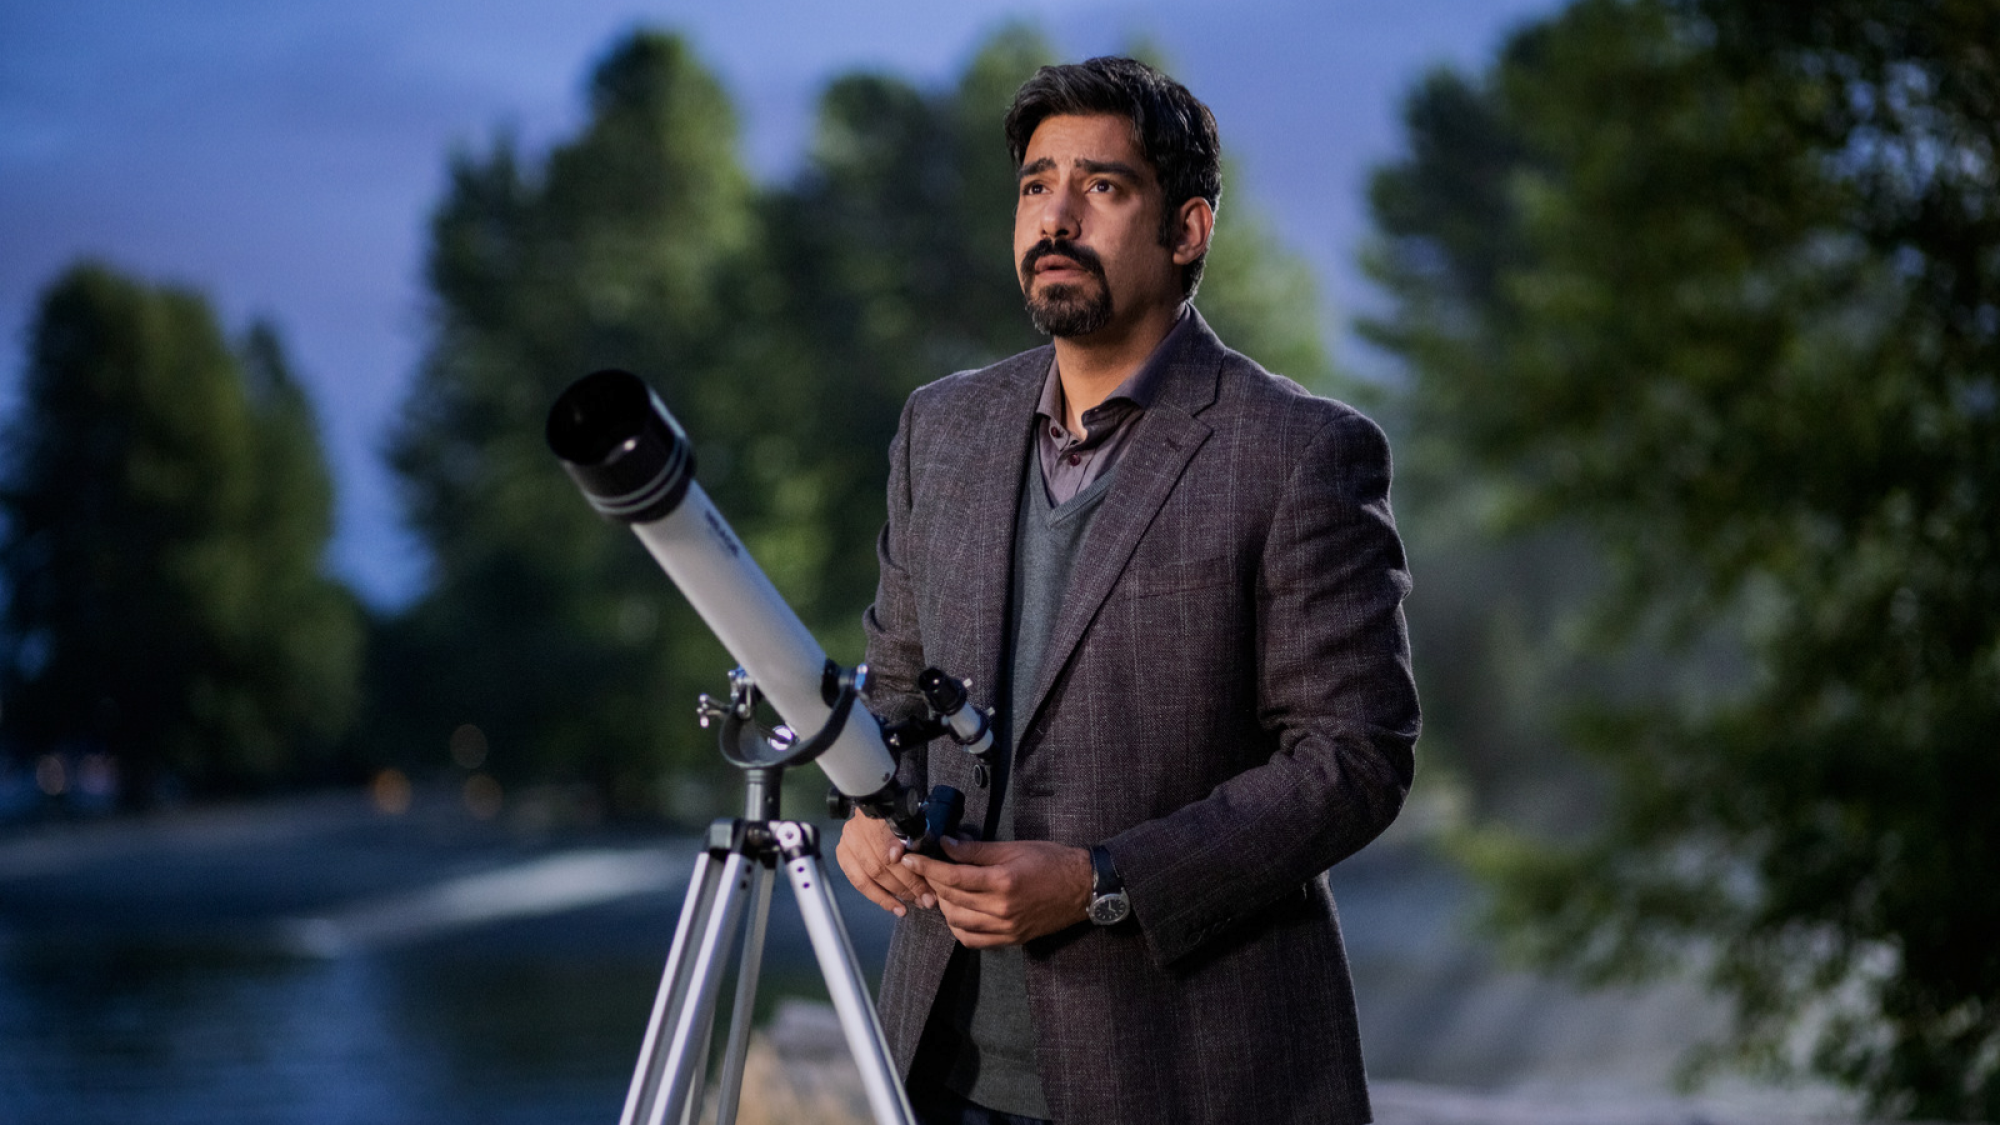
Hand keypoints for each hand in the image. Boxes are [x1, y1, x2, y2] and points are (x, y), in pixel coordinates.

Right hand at [834, 812, 934, 916]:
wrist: (880, 806)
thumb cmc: (901, 817)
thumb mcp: (913, 821)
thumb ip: (915, 837)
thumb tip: (911, 862)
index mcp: (876, 815)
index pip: (889, 849)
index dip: (906, 868)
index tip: (924, 880)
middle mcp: (857, 828)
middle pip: (879, 865)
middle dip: (905, 886)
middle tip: (926, 898)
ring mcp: (847, 842)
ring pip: (867, 877)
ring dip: (891, 896)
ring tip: (909, 907)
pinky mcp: (843, 854)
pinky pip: (858, 882)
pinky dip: (877, 896)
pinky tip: (893, 906)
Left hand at [900, 838, 1091, 947]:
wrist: (1083, 888)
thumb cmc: (1052, 862)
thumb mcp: (1014, 848)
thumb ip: (977, 850)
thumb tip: (946, 844)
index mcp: (1003, 881)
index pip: (952, 877)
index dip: (927, 867)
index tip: (911, 858)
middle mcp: (1001, 909)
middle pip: (951, 899)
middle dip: (933, 882)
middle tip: (927, 868)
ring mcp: (1006, 928)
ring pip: (957, 922)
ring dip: (943, 905)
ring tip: (944, 889)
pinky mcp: (1010, 939)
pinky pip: (973, 940)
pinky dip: (958, 927)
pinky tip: (958, 911)